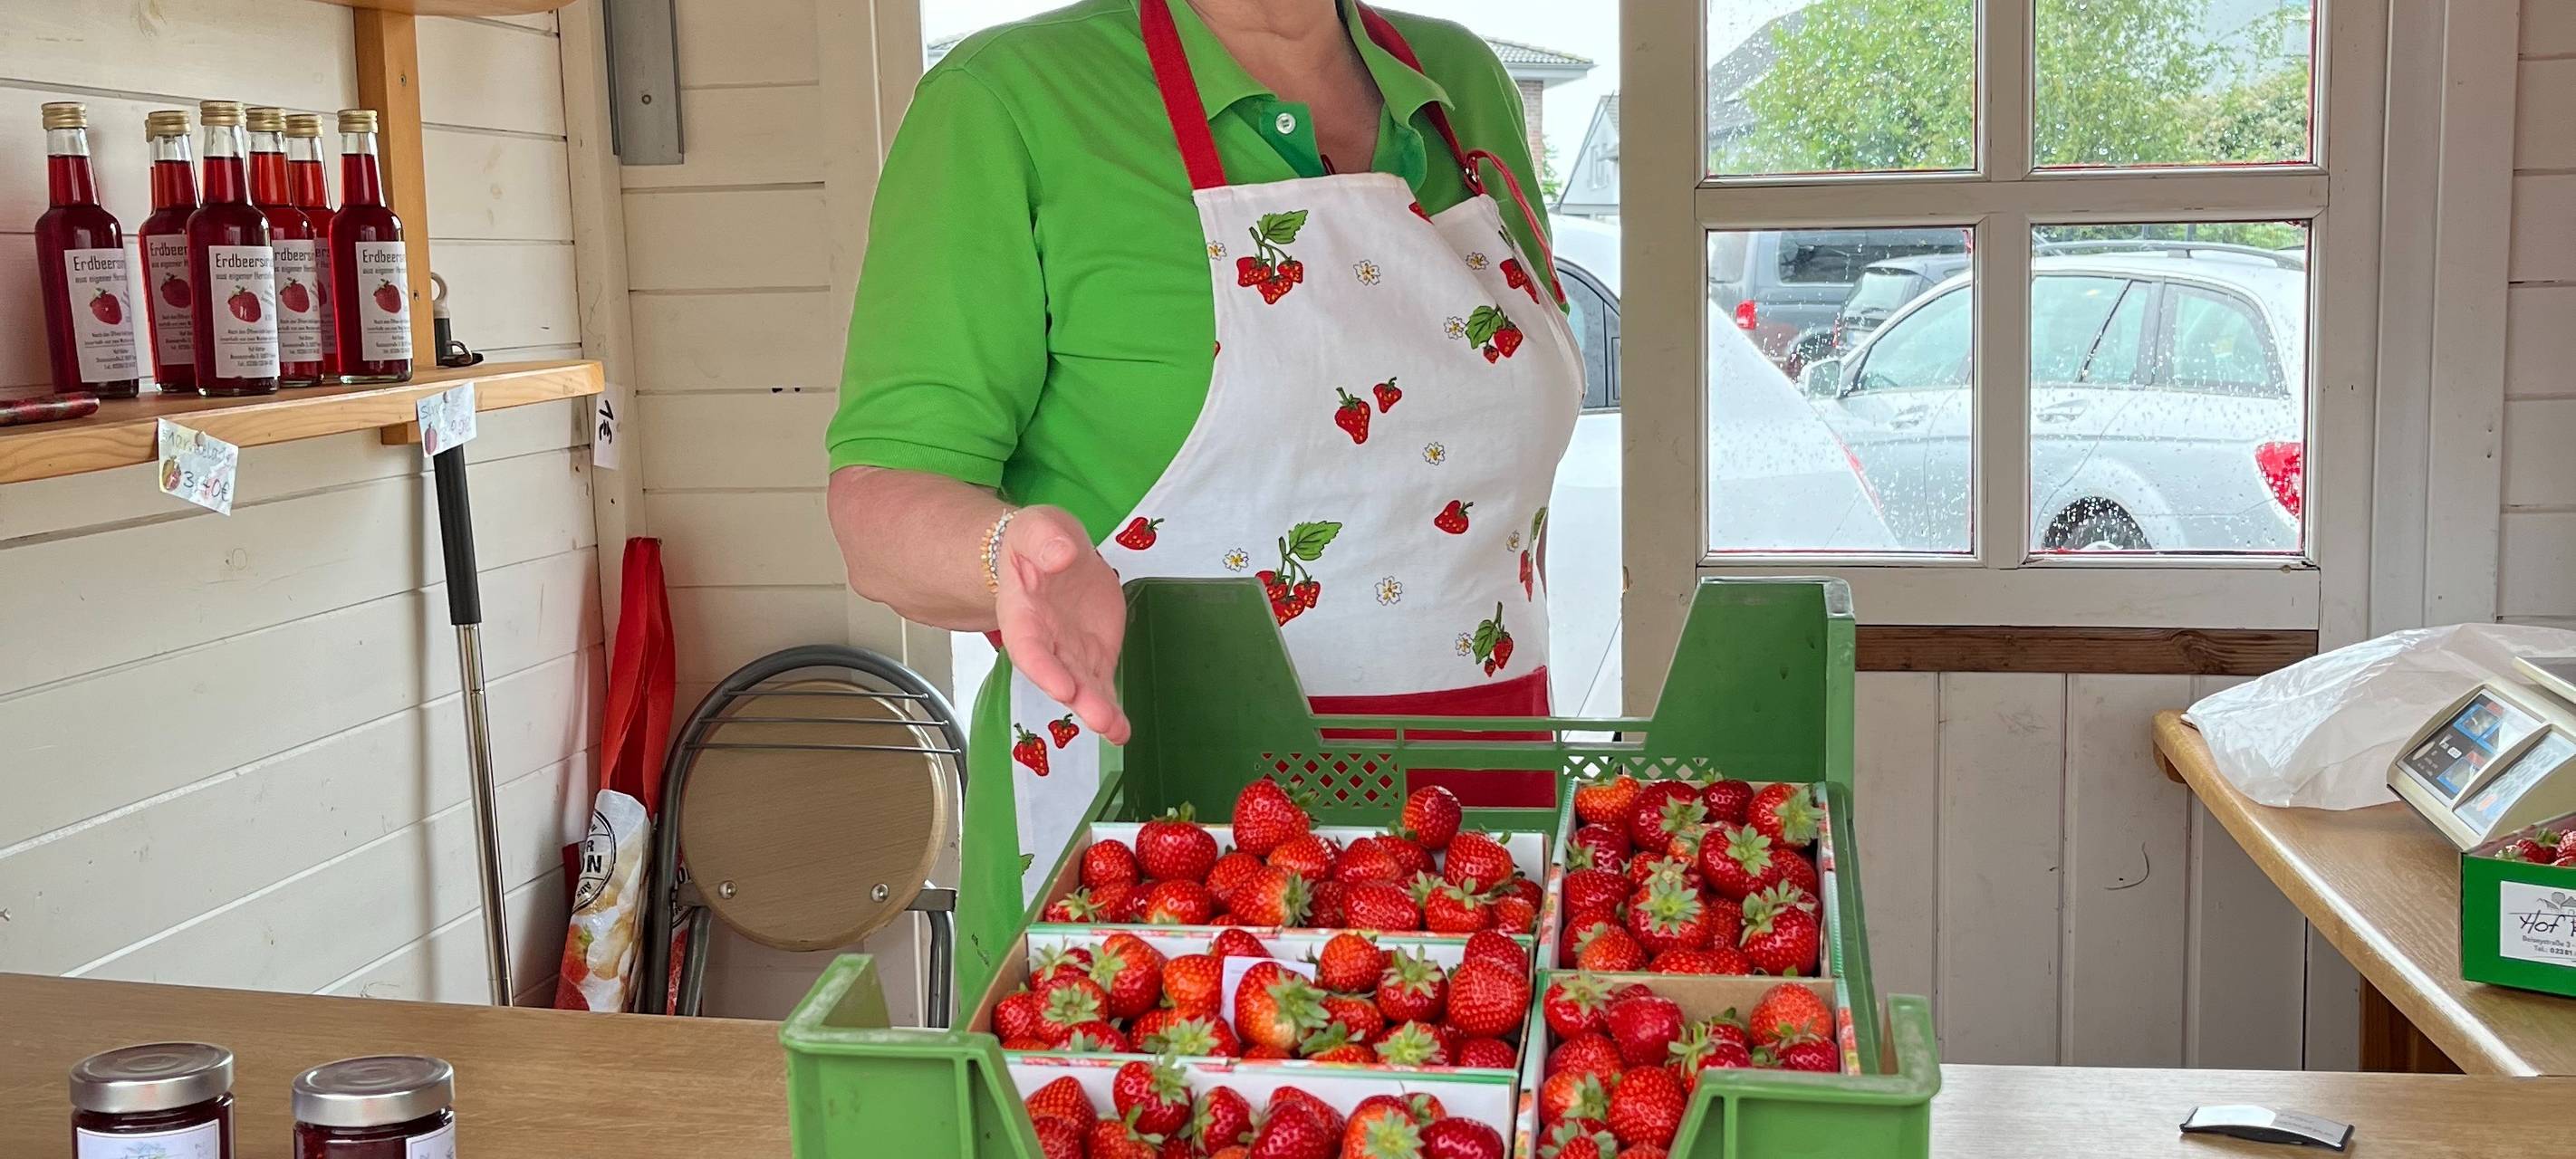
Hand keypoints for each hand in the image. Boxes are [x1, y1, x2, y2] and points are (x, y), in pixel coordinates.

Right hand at [994, 506, 1131, 744]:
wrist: (1053, 552)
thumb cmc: (1037, 541)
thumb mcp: (1037, 528)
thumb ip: (1046, 540)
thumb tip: (1063, 555)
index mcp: (1023, 614)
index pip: (1028, 647)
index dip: (1044, 669)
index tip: (1063, 689)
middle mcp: (1045, 642)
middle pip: (1060, 675)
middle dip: (1080, 698)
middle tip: (1100, 719)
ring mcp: (1071, 652)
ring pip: (1083, 687)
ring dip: (1099, 710)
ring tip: (1117, 731)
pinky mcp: (1095, 655)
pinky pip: (1102, 684)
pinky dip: (1112, 707)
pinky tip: (1123, 730)